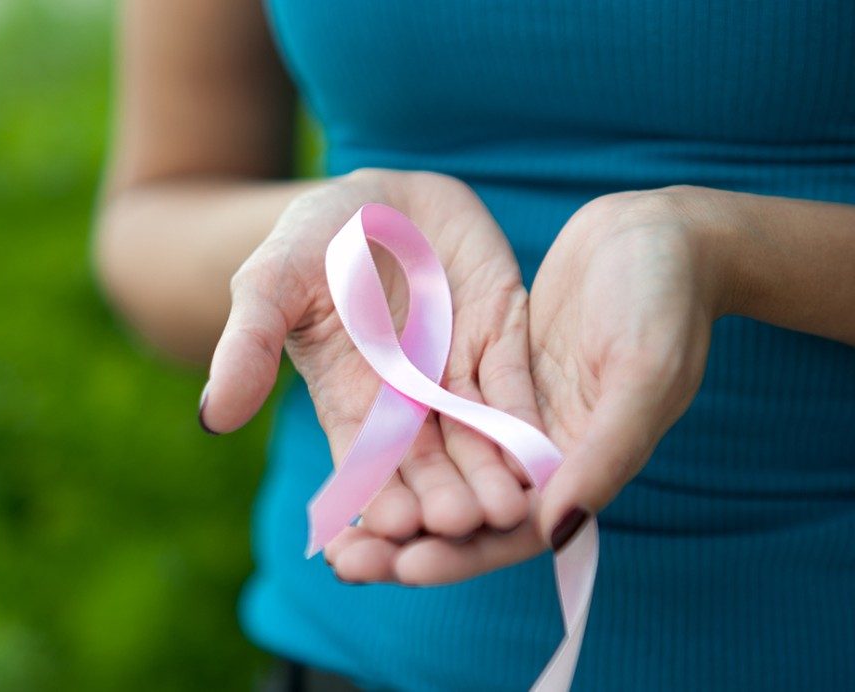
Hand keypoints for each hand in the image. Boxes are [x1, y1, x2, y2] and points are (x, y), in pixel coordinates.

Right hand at [201, 169, 541, 579]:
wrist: (375, 195)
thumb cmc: (310, 240)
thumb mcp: (269, 285)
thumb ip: (247, 347)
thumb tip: (210, 418)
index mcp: (349, 403)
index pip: (364, 468)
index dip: (375, 500)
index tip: (385, 528)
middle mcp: (408, 404)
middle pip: (430, 466)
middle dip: (443, 499)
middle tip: (459, 524)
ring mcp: (459, 375)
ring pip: (480, 440)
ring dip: (493, 476)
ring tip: (507, 509)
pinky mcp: (502, 341)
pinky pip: (517, 388)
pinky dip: (528, 423)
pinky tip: (545, 454)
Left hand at [322, 186, 733, 584]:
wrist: (655, 234)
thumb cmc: (666, 301)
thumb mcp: (643, 372)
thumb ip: (605, 453)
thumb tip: (553, 530)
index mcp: (583, 465)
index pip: (511, 531)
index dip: (459, 555)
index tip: (402, 567)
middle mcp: (539, 452)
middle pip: (463, 512)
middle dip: (405, 541)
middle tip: (341, 562)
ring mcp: (508, 412)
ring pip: (440, 469)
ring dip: (392, 497)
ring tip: (331, 530)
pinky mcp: (485, 372)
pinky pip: (432, 415)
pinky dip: (395, 437)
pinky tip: (350, 453)